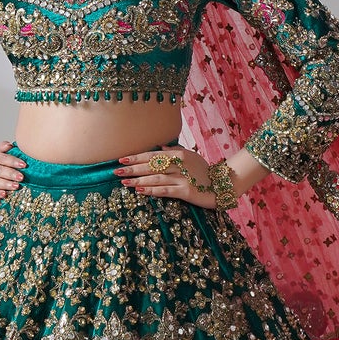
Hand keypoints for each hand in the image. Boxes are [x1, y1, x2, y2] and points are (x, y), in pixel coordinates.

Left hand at [116, 143, 239, 208]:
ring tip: (124, 182)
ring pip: (155, 178)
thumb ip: (175, 151)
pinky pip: (165, 190)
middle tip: (116, 172)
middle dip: (132, 169)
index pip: (153, 155)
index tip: (121, 160)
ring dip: (138, 180)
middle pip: (151, 166)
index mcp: (179, 154)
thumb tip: (160, 148)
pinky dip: (151, 190)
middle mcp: (179, 164)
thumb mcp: (191, 157)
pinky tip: (140, 190)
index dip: (136, 157)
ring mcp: (182, 178)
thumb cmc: (204, 171)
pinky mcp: (186, 191)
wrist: (222, 185)